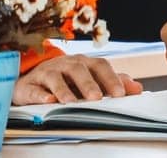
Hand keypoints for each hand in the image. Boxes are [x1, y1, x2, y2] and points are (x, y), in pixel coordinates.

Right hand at [13, 55, 143, 104]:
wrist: (33, 80)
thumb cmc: (66, 79)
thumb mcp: (91, 79)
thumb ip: (113, 82)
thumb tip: (137, 88)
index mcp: (83, 62)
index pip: (99, 65)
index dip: (110, 78)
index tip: (120, 94)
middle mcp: (65, 64)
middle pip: (78, 69)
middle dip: (88, 84)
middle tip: (96, 98)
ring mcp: (46, 73)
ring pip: (55, 77)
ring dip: (63, 90)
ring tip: (71, 103)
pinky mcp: (29, 85)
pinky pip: (33, 89)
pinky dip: (40, 95)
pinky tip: (48, 101)